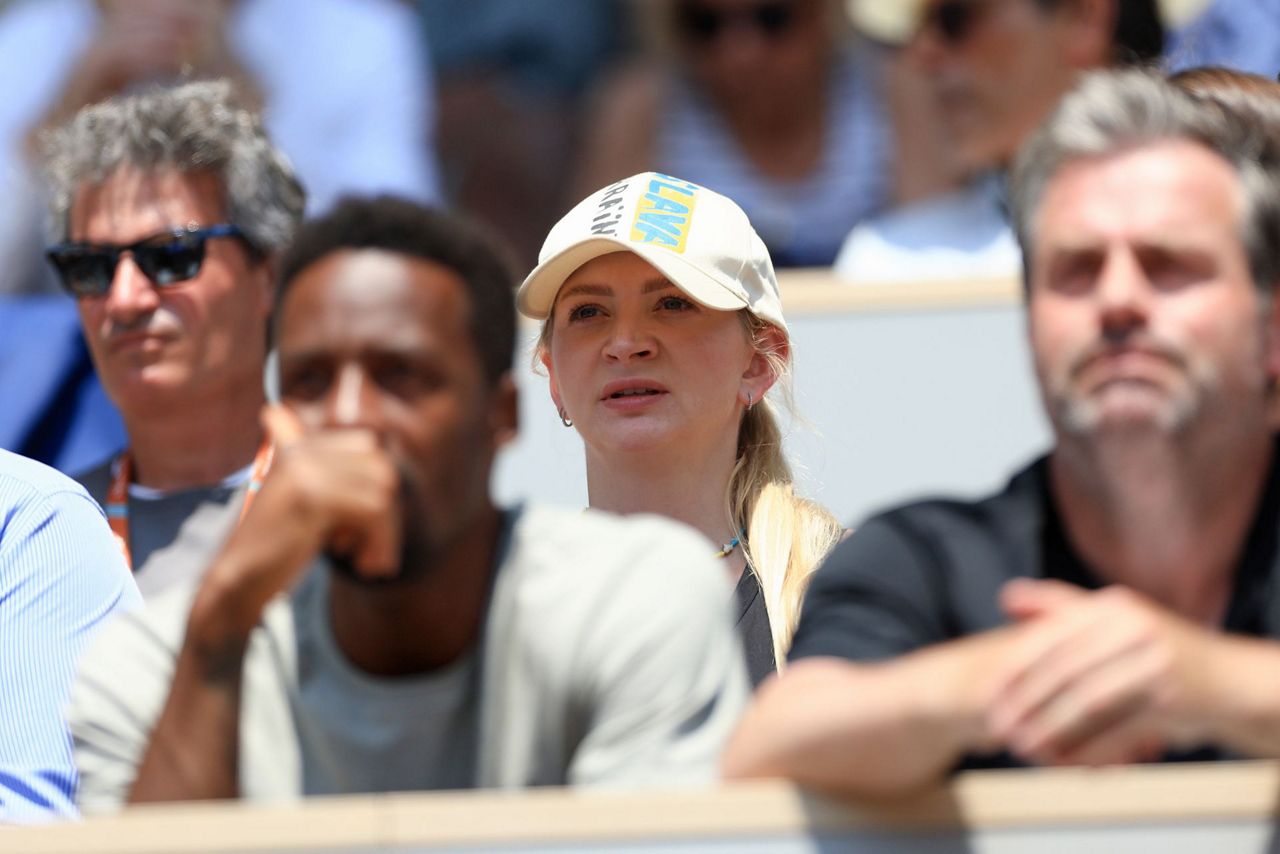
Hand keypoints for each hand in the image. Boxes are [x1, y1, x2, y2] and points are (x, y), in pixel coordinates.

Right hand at [191, 405, 402, 646]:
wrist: (236, 585)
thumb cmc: (277, 550)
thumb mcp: (310, 507)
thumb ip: (342, 483)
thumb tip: (388, 470)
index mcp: (295, 445)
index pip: (366, 446)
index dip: (376, 486)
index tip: (362, 524)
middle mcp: (297, 449)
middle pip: (380, 465)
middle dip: (386, 510)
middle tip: (370, 547)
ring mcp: (302, 469)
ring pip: (382, 490)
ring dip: (385, 532)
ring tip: (366, 559)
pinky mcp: (309, 495)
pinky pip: (374, 510)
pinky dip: (380, 542)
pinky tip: (363, 565)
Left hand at [984, 579, 1219, 766]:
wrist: (1228, 679)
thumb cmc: (1157, 649)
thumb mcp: (1114, 617)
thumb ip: (1060, 606)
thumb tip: (1005, 597)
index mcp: (1112, 607)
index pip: (1051, 637)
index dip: (1016, 667)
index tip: (989, 692)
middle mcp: (1133, 629)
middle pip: (1065, 670)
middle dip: (1026, 702)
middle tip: (998, 726)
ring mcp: (1154, 664)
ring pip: (1087, 703)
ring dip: (1050, 729)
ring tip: (1022, 748)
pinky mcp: (1170, 700)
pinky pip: (1118, 730)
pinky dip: (1088, 749)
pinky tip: (1064, 764)